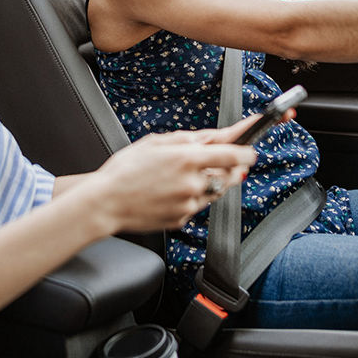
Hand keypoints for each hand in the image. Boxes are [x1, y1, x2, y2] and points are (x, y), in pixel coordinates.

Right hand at [83, 127, 256, 233]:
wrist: (106, 203)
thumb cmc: (124, 170)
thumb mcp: (154, 142)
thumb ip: (186, 139)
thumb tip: (208, 139)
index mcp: (186, 159)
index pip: (232, 154)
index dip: (246, 151)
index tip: (252, 149)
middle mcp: (192, 183)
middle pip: (230, 175)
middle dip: (232, 167)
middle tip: (222, 160)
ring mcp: (188, 204)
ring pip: (216, 191)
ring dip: (213, 181)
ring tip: (189, 175)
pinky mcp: (182, 219)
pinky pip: (198, 205)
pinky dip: (193, 196)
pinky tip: (173, 190)